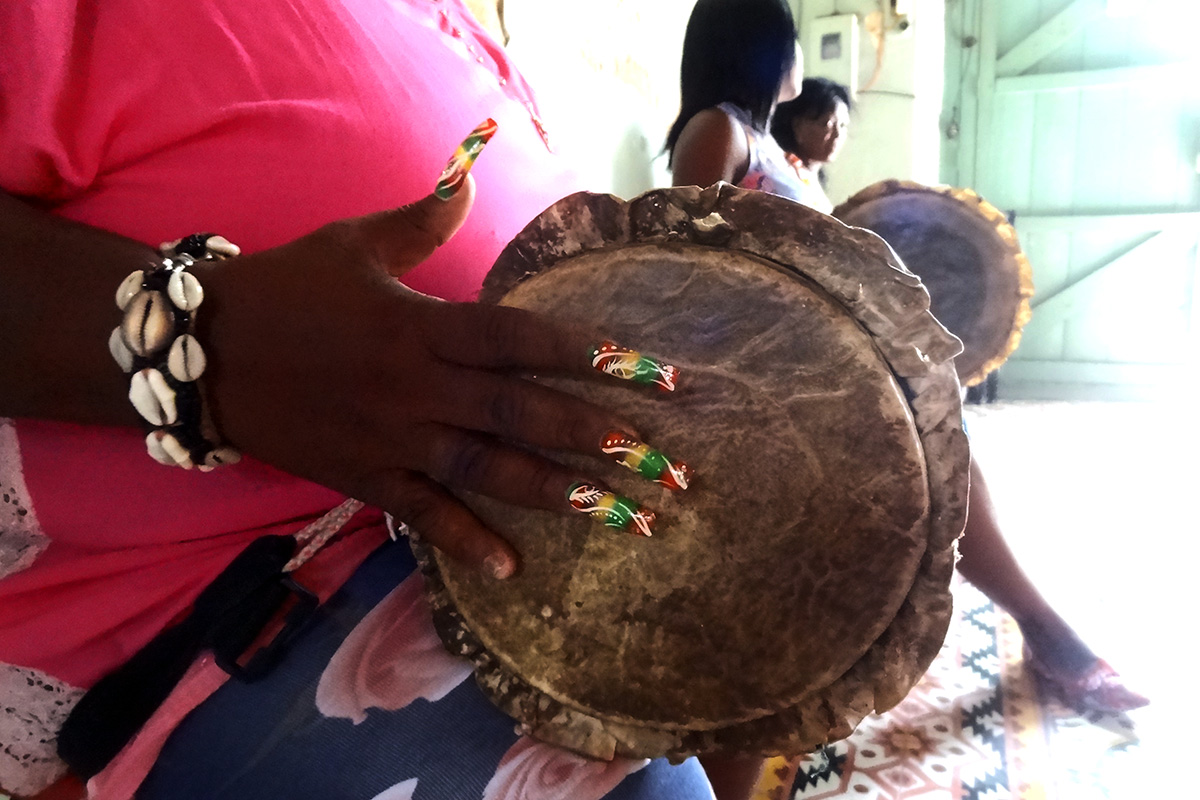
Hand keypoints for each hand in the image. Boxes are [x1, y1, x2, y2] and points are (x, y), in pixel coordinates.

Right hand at [196, 177, 649, 578]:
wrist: (200, 352)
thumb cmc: (285, 289)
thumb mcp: (353, 241)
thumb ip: (422, 218)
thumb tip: (472, 173)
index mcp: (420, 324)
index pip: (517, 337)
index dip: (585, 352)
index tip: (648, 370)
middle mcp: (416, 386)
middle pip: (518, 411)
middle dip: (593, 434)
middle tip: (659, 460)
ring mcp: (392, 439)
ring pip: (486, 469)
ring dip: (555, 492)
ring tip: (618, 513)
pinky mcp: (365, 478)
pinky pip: (423, 515)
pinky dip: (465, 543)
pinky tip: (512, 571)